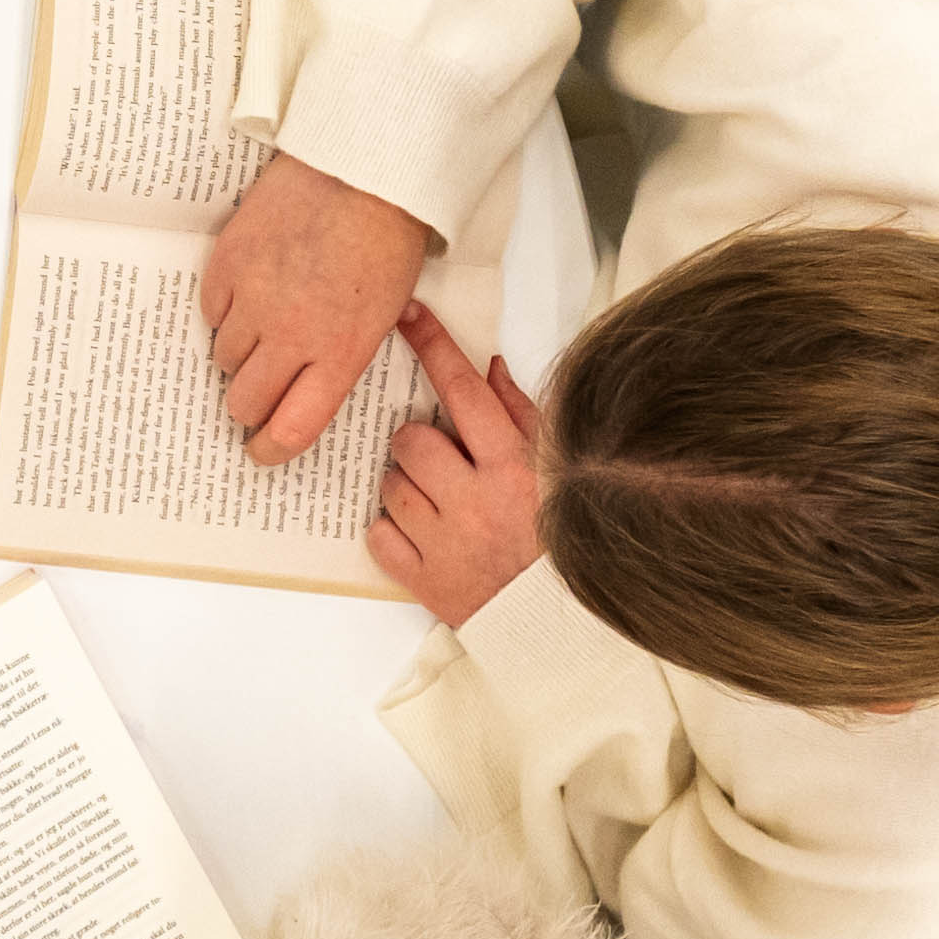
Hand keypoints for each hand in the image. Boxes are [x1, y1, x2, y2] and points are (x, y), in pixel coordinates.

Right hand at [202, 148, 436, 465]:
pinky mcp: (229, 261)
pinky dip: (224, 308)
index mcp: (340, 354)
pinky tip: (247, 291)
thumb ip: (343, 356)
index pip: (290, 430)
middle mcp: (292, 335)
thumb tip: (308, 386)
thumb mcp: (384, 313)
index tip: (261, 450)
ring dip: (238, 353)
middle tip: (253, 394)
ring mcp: (255, 297)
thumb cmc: (388, 236)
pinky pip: (210, 309)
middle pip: (245, 401)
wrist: (368, 166)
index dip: (269, 450)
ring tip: (258, 329)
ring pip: (224, 357)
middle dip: (247, 406)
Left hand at [364, 311, 547, 626]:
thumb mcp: (554, 470)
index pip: (463, 392)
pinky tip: (421, 533)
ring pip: (390, 485)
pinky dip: (391, 531)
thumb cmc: (559, 536)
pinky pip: (379, 535)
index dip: (433, 346)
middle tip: (439, 460)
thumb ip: (522, 415)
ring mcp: (444, 543)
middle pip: (411, 440)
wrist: (557, 622)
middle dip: (418, 443)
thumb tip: (489, 367)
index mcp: (513, 467)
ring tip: (437, 502)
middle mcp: (475, 501)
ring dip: (405, 487)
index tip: (407, 315)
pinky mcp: (422, 580)